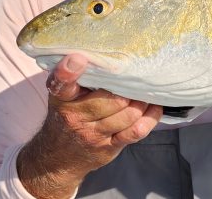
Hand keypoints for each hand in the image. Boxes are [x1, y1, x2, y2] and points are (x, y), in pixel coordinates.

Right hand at [17, 54, 163, 198]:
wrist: (57, 157)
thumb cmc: (66, 116)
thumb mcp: (63, 96)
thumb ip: (79, 77)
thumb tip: (108, 55)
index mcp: (62, 99)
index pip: (62, 84)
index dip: (68, 72)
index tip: (79, 59)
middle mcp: (75, 117)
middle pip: (111, 99)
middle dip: (129, 89)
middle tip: (140, 78)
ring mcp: (93, 135)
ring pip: (128, 114)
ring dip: (142, 102)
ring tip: (146, 93)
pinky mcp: (108, 148)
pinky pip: (135, 132)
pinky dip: (150, 117)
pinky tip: (154, 107)